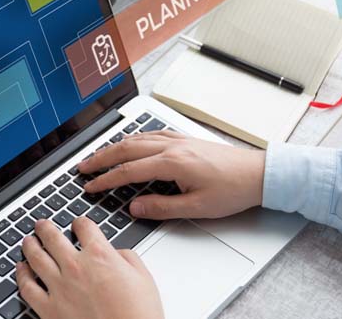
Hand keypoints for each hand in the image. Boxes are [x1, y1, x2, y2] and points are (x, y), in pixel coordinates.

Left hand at [17, 218, 163, 318]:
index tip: (78, 224)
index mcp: (100, 255)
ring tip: (27, 240)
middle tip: (41, 225)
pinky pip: (28, 287)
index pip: (84, 227)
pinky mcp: (49, 309)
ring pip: (35, 257)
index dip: (81, 222)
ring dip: (30, 245)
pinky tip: (21, 269)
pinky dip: (21, 275)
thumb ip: (126, 258)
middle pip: (53, 237)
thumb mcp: (143, 278)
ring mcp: (59, 287)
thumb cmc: (138, 315)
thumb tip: (116, 254)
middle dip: (46, 228)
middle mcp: (76, 267)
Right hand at [79, 131, 264, 219]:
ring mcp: (177, 140)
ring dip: (114, 147)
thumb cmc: (232, 190)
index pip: (129, 171)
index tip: (91, 186)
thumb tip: (136, 207)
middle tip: (82, 167)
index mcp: (172, 163)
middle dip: (101, 158)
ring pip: (136, 138)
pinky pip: (150, 134)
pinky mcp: (184, 139)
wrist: (258, 174)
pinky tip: (128, 143)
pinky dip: (133, 139)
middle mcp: (171, 146)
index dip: (106, 180)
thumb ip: (162, 207)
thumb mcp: (197, 207)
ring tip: (98, 156)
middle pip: (126, 149)